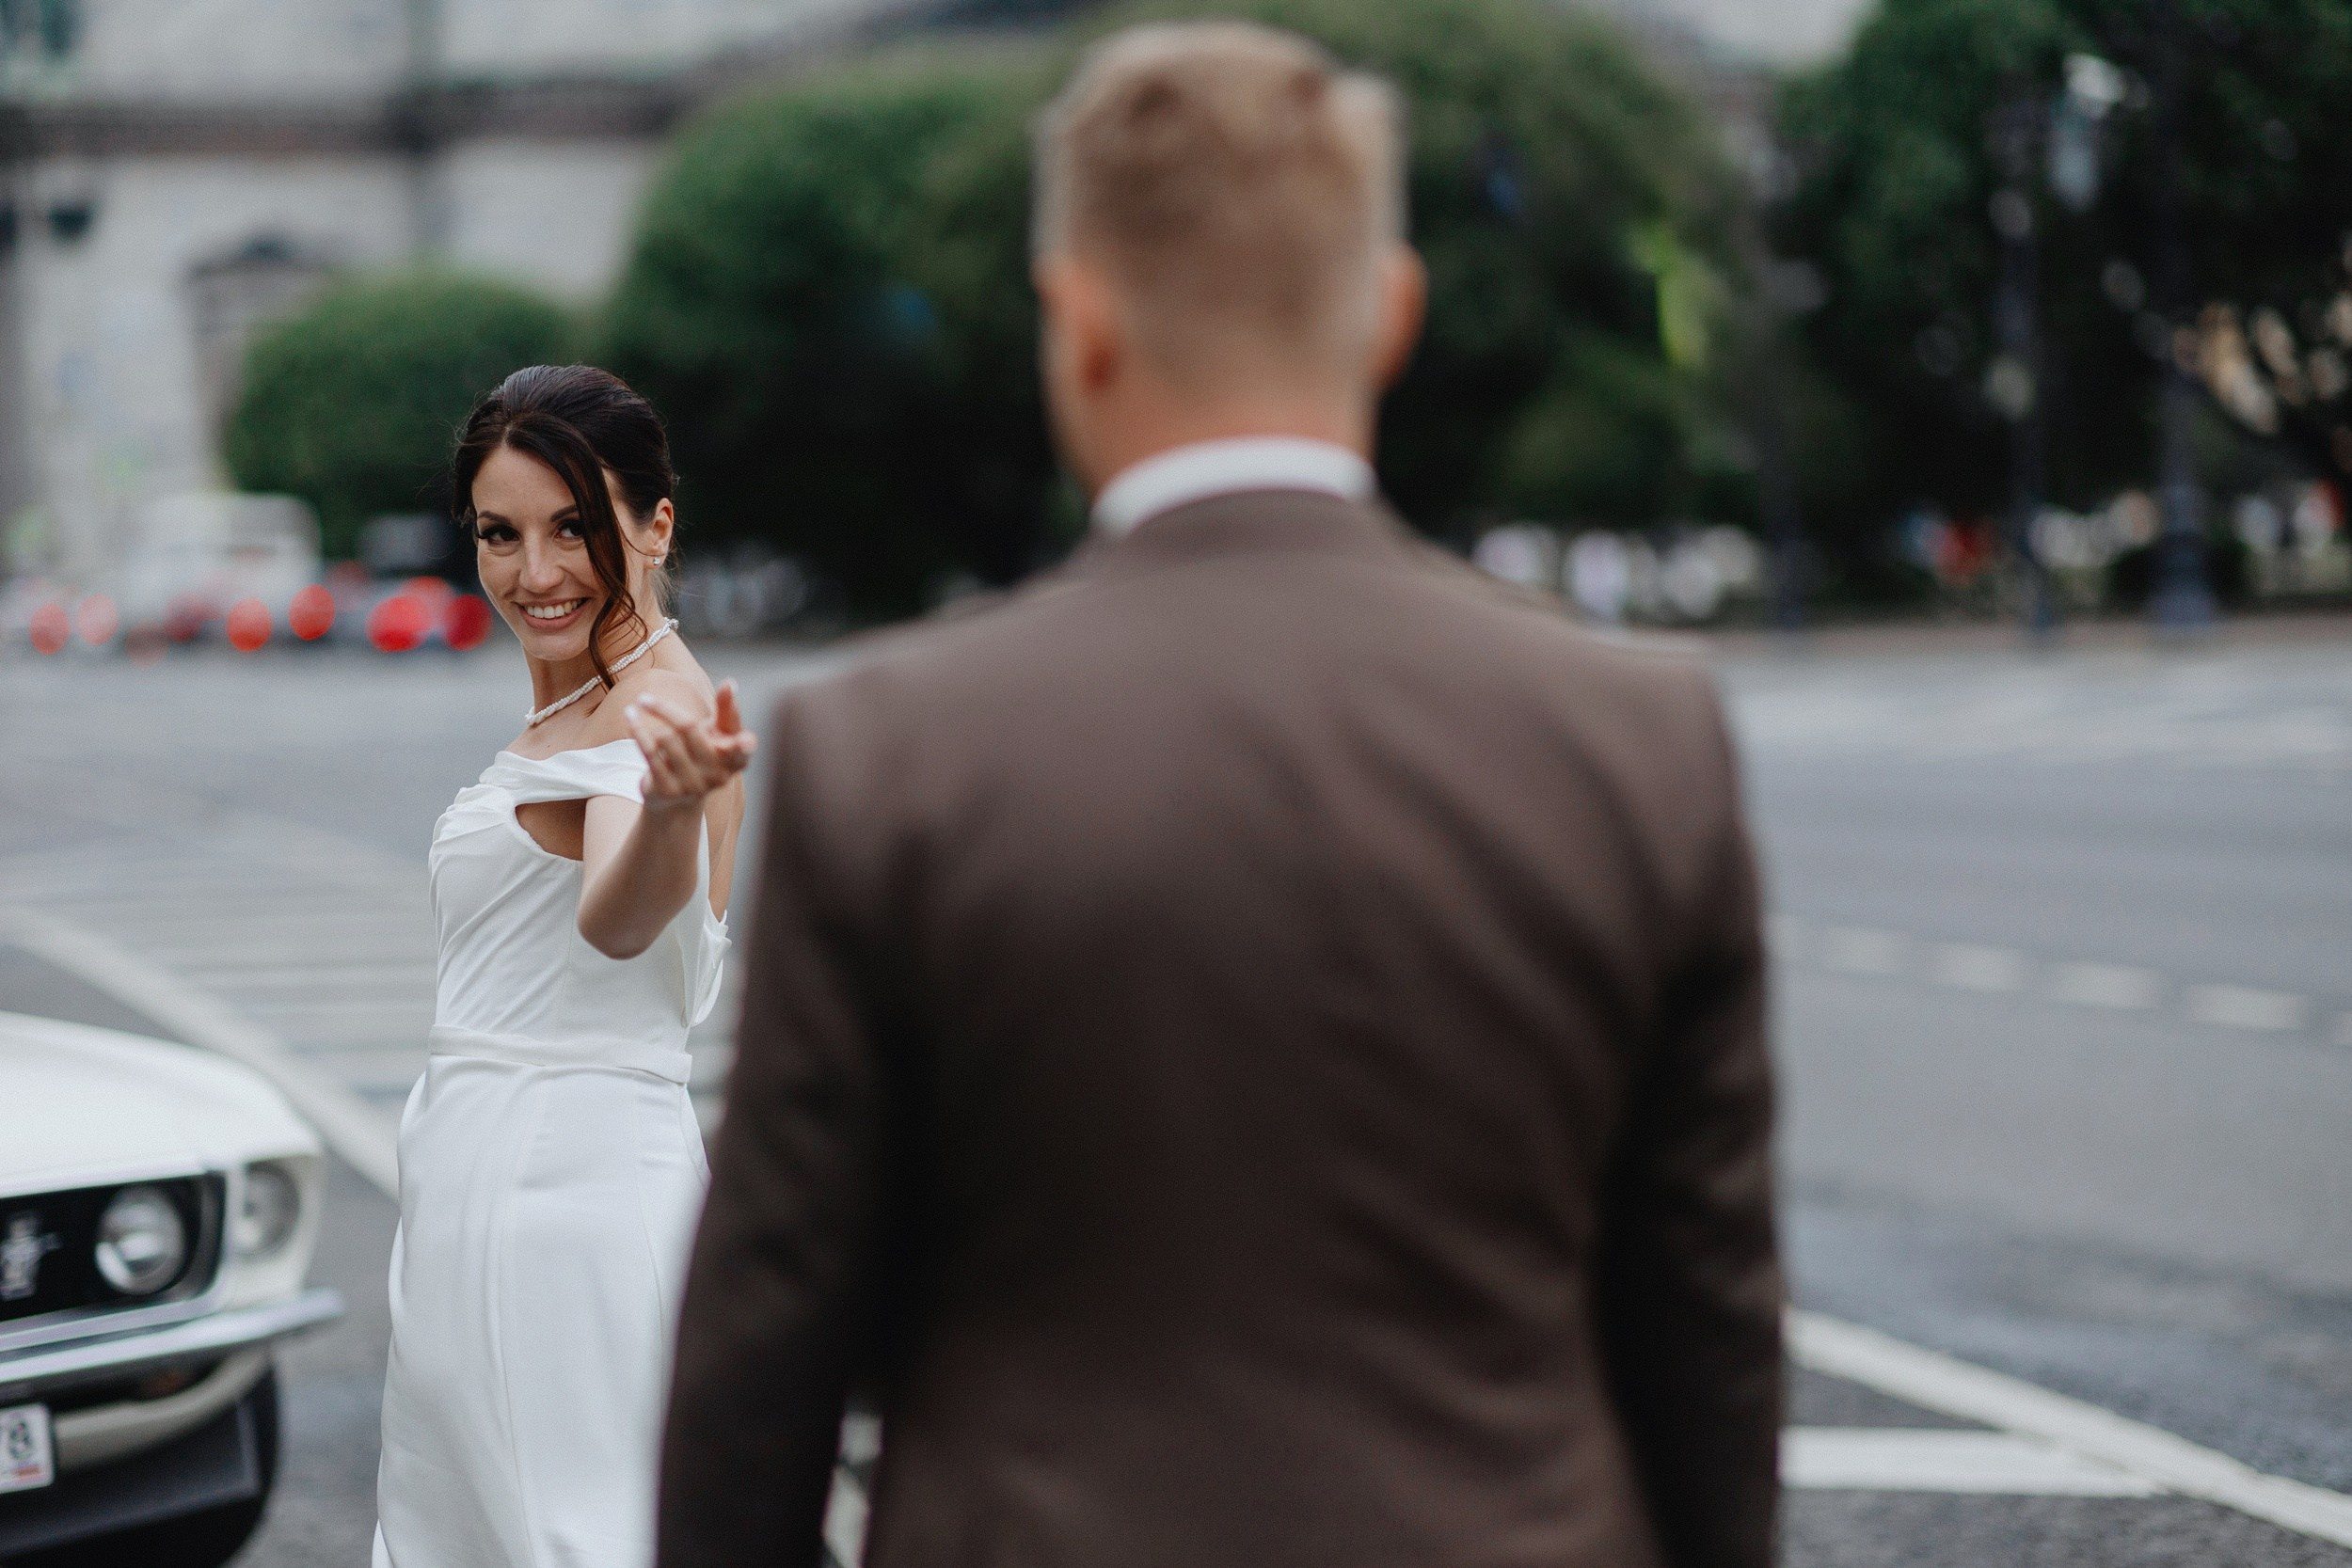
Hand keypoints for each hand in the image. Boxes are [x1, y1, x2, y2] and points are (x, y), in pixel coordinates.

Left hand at [625, 680, 757, 813]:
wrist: (674, 802)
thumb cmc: (700, 757)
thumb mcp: (717, 735)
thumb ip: (726, 711)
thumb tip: (730, 683)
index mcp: (735, 761)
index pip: (742, 747)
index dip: (746, 744)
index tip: (745, 739)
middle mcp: (718, 776)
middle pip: (689, 727)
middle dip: (664, 709)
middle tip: (644, 698)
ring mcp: (693, 785)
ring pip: (665, 737)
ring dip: (651, 723)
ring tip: (640, 715)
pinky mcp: (668, 790)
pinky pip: (650, 752)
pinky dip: (638, 730)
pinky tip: (630, 717)